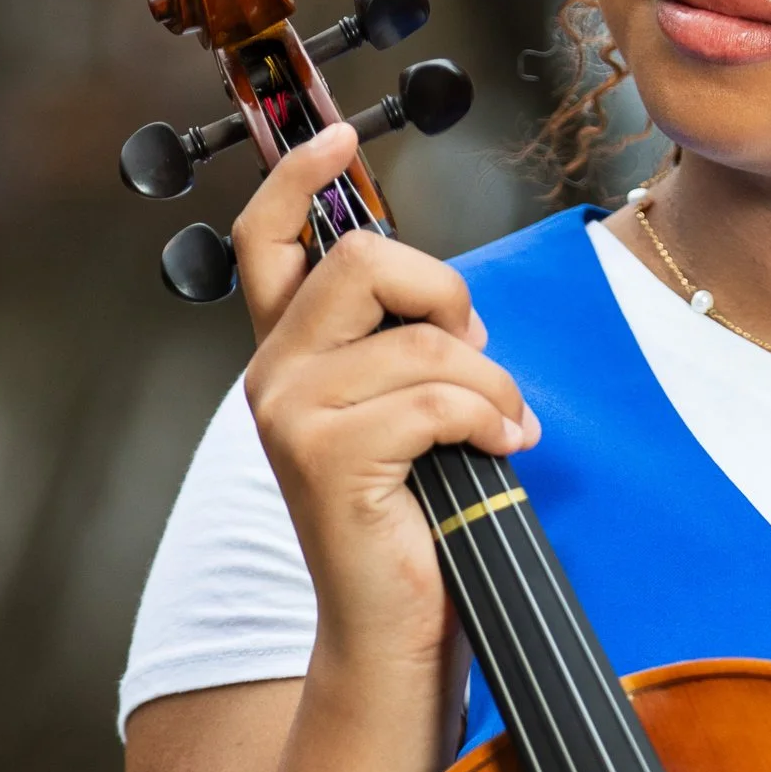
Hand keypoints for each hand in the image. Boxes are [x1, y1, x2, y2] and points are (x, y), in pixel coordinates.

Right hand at [235, 122, 540, 692]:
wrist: (397, 634)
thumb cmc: (418, 525)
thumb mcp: (410, 416)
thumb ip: (406, 349)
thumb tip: (453, 304)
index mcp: (291, 356)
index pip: (267, 239)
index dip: (299, 176)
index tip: (338, 137)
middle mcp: (274, 375)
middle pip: (366, 259)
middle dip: (448, 298)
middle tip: (478, 360)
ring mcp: (290, 413)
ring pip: (421, 337)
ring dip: (488, 380)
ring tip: (502, 429)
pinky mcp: (325, 455)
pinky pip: (436, 395)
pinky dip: (491, 417)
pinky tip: (502, 450)